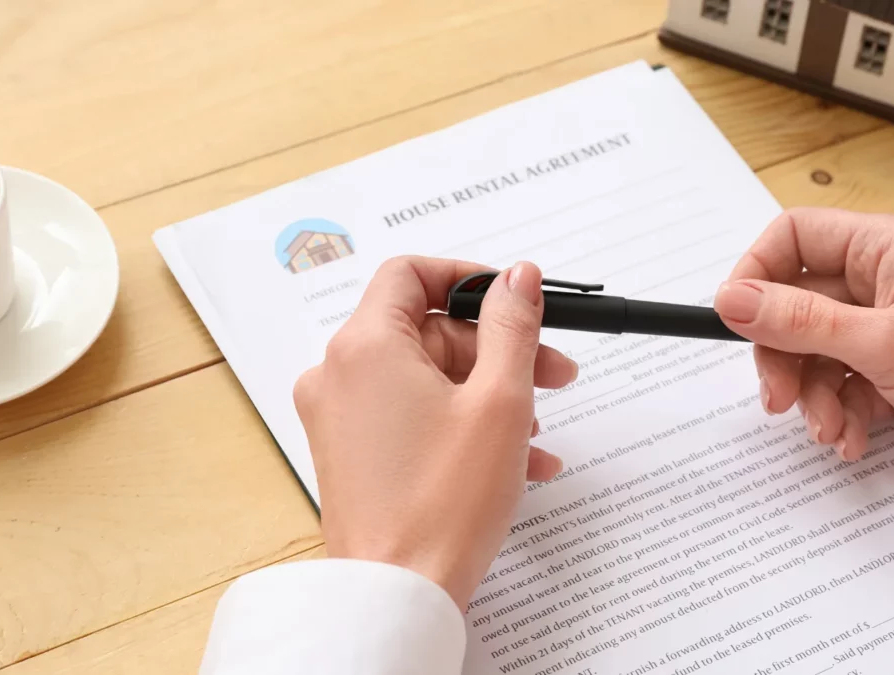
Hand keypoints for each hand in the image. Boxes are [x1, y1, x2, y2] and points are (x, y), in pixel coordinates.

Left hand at [293, 257, 576, 609]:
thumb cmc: (443, 506)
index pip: (410, 274)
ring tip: (538, 429)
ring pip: (425, 377)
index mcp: (366, 346)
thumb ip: (512, 327)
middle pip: (428, 330)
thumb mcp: (499, 401)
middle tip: (552, 372)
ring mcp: (340, 416)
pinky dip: (459, 423)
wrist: (399, 593)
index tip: (512, 300)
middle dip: (497, 349)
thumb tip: (517, 278)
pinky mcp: (351, 451)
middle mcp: (340, 374)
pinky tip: (516, 457)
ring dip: (487, 393)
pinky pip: (411, 415)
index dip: (468, 279)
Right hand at [714, 207, 893, 508]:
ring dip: (812, 396)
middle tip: (778, 397)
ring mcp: (889, 330)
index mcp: (886, 249)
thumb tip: (730, 298)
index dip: (757, 273)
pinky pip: (839, 386)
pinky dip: (838, 414)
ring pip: (813, 352)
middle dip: (782, 355)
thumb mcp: (884, 345)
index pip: (794, 236)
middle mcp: (884, 282)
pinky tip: (852, 439)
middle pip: (794, 304)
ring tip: (829, 429)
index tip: (734, 317)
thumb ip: (799, 321)